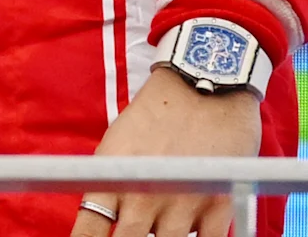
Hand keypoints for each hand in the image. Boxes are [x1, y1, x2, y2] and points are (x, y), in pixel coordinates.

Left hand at [73, 64, 264, 236]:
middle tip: (137, 226)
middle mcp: (143, 196)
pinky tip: (192, 224)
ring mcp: (182, 205)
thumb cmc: (156, 116)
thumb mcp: (116, 145)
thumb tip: (104, 220)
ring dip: (166, 235)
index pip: (88, 231)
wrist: (206, 85)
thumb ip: (109, 185)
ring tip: (166, 214)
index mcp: (111, 178)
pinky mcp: (218, 206)